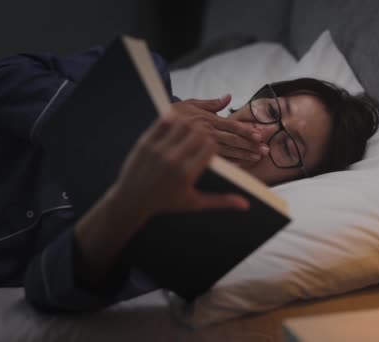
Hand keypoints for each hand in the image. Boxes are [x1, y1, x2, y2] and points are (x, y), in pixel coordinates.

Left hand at [111, 115, 249, 226]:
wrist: (132, 200)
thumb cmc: (166, 202)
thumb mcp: (195, 203)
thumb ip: (222, 201)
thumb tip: (245, 205)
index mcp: (187, 174)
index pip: (210, 147)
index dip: (214, 145)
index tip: (211, 147)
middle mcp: (173, 160)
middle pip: (199, 132)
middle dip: (205, 133)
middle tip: (203, 135)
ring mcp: (157, 150)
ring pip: (183, 123)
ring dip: (190, 124)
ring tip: (191, 130)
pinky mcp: (145, 142)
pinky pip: (163, 122)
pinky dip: (172, 120)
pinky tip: (176, 124)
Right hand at [171, 95, 269, 166]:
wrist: (152, 131)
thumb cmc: (172, 114)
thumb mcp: (189, 104)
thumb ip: (210, 103)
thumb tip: (228, 97)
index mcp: (207, 120)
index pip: (231, 125)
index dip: (246, 130)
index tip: (260, 135)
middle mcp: (205, 132)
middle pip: (232, 139)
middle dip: (250, 145)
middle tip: (265, 150)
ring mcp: (200, 146)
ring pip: (226, 151)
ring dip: (243, 155)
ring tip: (257, 157)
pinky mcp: (195, 157)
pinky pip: (214, 161)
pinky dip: (228, 163)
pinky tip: (239, 166)